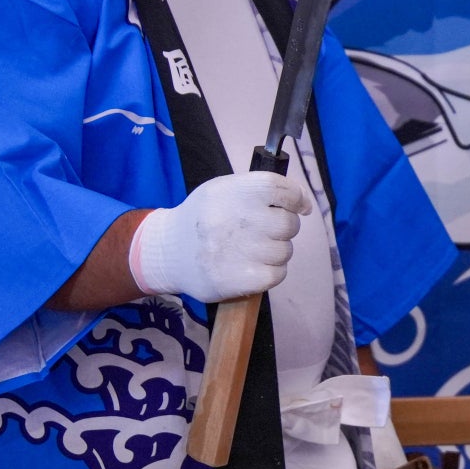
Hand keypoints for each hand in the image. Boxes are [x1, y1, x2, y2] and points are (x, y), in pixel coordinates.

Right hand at [130, 171, 311, 301]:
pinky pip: (278, 274)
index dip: (297, 196)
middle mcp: (235, 220)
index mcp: (231, 192)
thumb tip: (302, 200)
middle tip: (270, 231)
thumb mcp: (222, 191)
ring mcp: (237, 252)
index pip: (278, 188)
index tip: (301, 206)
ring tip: (254, 250)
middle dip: (285, 227)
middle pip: (287, 223)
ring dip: (277, 251)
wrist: (167, 253)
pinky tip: (255, 266)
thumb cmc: (204, 219)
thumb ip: (258, 190)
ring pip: (285, 251)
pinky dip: (272, 271)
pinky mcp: (238, 280)